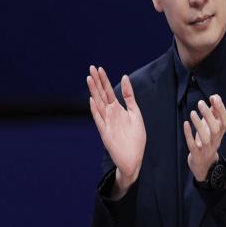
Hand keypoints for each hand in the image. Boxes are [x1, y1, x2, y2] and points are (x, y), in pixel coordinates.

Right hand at [87, 66, 145, 193]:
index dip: (104, 80)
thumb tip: (125, 77)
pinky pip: (100, 120)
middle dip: (97, 81)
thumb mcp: (135, 113)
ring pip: (98, 104)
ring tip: (89, 79)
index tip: (99, 68)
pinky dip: (96, 111)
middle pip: (101, 94)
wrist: (134, 158)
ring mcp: (107, 123)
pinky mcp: (106, 133)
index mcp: (117, 109)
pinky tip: (92, 101)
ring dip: (94, 92)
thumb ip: (129, 96)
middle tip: (91, 68)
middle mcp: (110, 114)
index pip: (108, 91)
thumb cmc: (135, 137)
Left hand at [184, 94, 225, 181]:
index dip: (222, 110)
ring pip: (205, 138)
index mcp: (220, 134)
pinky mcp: (196, 154)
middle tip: (200, 103)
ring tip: (193, 113)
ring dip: (199, 124)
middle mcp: (215, 141)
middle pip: (215, 129)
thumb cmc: (207, 140)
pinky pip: (193, 145)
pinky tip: (185, 123)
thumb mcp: (212, 127)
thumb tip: (215, 97)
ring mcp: (206, 149)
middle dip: (208, 115)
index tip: (215, 98)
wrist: (204, 164)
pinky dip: (189, 134)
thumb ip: (214, 113)